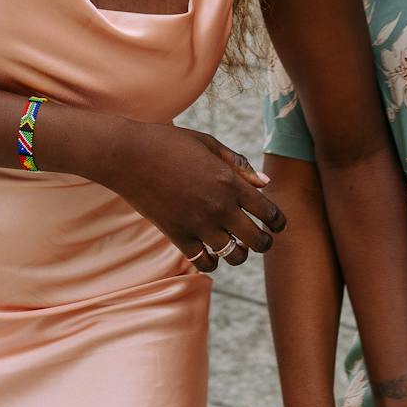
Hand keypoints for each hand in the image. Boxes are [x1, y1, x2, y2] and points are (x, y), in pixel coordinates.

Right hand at [100, 122, 284, 271]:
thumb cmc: (169, 143)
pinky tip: (210, 250)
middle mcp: (219, 207)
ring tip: (234, 245)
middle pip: (258, 241)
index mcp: (231, 183)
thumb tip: (266, 184)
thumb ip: (239, 165)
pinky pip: (204, 262)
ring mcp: (198, 224)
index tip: (276, 224)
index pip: (270, 214)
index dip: (279, 222)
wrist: (127, 155)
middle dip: (264, 242)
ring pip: (234, 256)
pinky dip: (212, 262)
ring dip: (239, 253)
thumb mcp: (209, 144)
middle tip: (259, 238)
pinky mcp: (177, 236)